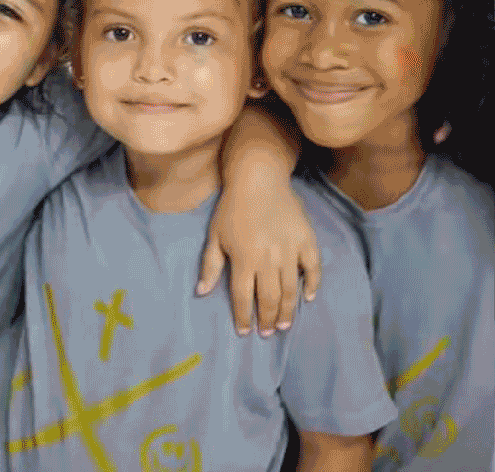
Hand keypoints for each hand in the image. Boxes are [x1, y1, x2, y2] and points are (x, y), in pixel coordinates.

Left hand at [198, 182, 321, 336]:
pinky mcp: (306, 241)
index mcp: (244, 259)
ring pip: (290, 289)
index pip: (242, 297)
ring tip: (283, 325)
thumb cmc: (232, 208)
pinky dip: (312, 285)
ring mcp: (290, 251)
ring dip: (287, 310)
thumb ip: (210, 265)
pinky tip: (308, 298)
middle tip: (267, 333)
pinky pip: (313, 268)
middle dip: (267, 319)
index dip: (243, 317)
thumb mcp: (214, 236)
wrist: (258, 180)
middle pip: (268, 298)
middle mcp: (268, 259)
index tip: (245, 332)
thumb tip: (201, 292)